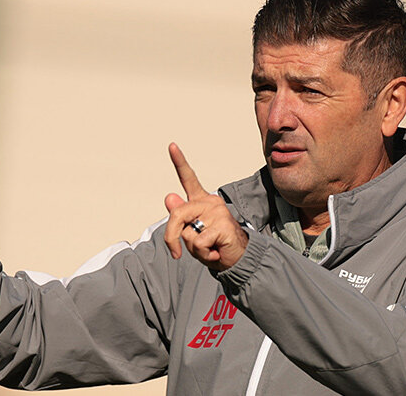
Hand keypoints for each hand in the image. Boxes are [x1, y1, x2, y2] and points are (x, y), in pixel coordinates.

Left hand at [164, 143, 247, 270]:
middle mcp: (210, 202)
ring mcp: (218, 212)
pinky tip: (216, 252)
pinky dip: (203, 254)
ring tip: (208, 248)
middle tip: (177, 252)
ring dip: (193, 248)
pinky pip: (199, 243)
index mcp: (201, 201)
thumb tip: (169, 196)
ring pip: (187, 232)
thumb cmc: (213, 246)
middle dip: (171, 237)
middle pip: (178, 214)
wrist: (237, 260)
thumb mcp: (191, 233)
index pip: (188, 178)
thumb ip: (180, 218)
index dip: (179, 161)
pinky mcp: (223, 225)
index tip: (171, 145)